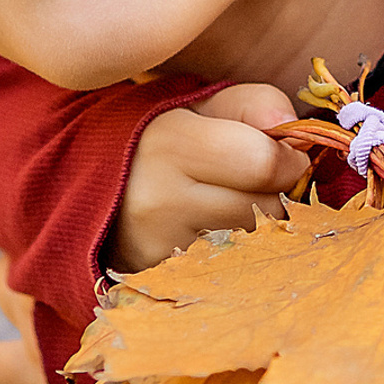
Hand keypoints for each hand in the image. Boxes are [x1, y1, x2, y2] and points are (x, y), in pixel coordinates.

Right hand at [111, 84, 310, 272]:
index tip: (284, 153)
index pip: (264, 162)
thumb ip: (253, 104)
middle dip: (276, 193)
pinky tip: (215, 233)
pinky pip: (232, 269)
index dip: (288, 158)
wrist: (91, 187)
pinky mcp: (162, 279)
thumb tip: (292, 126)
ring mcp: (158, 247)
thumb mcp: (202, 105)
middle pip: (266, 207)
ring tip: (230, 204)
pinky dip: (237, 252)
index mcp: (169, 142)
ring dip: (260, 225)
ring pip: (254, 241)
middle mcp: (160, 199)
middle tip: (254, 182)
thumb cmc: (162, 138)